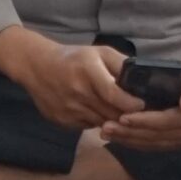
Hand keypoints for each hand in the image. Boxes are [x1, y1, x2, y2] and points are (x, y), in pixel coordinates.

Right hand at [0, 27, 140, 130]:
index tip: (141, 104)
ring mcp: (67, 109)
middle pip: (110, 112)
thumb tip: (143, 79)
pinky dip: (96, 122)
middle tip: (135, 112)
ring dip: (112, 120)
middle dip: (126, 114)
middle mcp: (77, 92)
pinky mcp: (60, 120)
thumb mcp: (100, 53)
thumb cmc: (75, 58)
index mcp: (88, 72)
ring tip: (119, 112)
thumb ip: (122, 65)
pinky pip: (87, 126)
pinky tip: (98, 112)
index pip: (113, 94)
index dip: (131, 103)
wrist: (37, 67)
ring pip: (100, 122)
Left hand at [100, 48, 180, 151]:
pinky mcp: (177, 144)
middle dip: (129, 132)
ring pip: (151, 143)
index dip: (143, 121)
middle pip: (155, 135)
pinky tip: (117, 137)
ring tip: (105, 132)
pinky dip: (133, 142)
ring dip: (127, 139)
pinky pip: (152, 146)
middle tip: (105, 127)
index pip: (165, 122)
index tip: (122, 117)